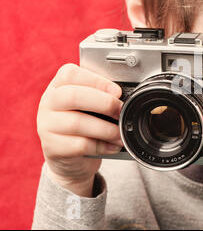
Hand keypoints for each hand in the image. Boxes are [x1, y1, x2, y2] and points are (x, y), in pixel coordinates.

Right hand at [36, 63, 123, 196]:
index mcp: (58, 86)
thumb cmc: (85, 124)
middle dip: (104, 103)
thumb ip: (101, 96)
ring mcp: (46, 125)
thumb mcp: (89, 106)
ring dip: (106, 129)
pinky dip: (101, 146)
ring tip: (120, 134)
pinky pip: (79, 145)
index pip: (70, 74)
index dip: (97, 81)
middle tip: (121, 112)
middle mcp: (48, 103)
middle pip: (73, 96)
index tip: (117, 92)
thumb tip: (127, 96)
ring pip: (77, 123)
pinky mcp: (52, 147)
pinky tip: (111, 146)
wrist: (70, 157)